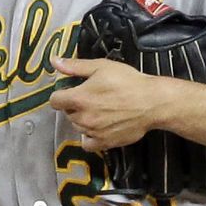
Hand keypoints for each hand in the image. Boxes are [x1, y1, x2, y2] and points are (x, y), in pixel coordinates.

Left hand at [49, 56, 177, 151]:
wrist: (152, 102)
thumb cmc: (128, 81)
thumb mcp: (100, 67)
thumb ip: (74, 66)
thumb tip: (54, 61)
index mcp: (79, 98)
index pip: (55, 100)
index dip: (61, 94)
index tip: (72, 91)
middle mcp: (82, 118)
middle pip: (68, 113)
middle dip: (75, 105)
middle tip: (92, 97)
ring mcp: (93, 132)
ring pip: (77, 126)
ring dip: (83, 119)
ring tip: (99, 110)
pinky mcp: (104, 143)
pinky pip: (87, 143)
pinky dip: (89, 136)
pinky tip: (98, 127)